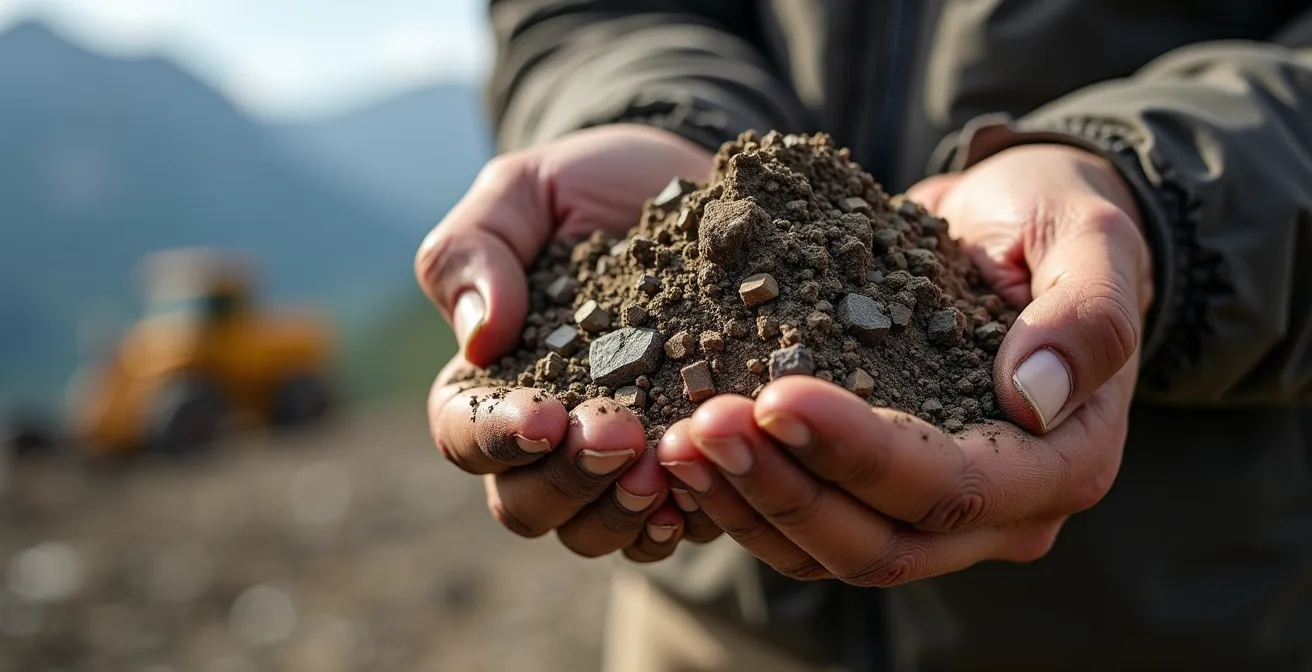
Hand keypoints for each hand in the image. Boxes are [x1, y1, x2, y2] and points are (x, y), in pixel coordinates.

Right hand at [415, 125, 721, 560]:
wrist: (696, 189)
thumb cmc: (594, 187)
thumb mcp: (524, 190)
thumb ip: (474, 250)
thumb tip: (478, 336)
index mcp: (490, 377)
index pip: (463, 432)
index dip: (496, 437)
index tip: (545, 415)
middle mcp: (546, 436)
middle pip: (526, 503)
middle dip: (571, 480)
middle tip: (624, 439)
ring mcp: (615, 462)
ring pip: (594, 531)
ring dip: (626, 512)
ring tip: (670, 467)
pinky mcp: (686, 466)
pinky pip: (674, 524)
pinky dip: (689, 517)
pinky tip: (716, 487)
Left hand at [658, 144, 1153, 584]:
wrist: (1007, 222)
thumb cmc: (1056, 221)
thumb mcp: (1093, 239)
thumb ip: (1088, 315)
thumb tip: (1037, 398)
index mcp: (1063, 463)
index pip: (953, 488)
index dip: (861, 453)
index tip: (778, 396)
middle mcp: (1000, 512)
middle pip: (879, 541)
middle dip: (783, 488)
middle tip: (701, 425)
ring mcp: (933, 513)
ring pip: (829, 550)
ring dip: (747, 501)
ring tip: (674, 440)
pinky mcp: (876, 492)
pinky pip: (803, 523)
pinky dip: (742, 494)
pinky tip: (683, 445)